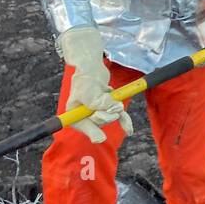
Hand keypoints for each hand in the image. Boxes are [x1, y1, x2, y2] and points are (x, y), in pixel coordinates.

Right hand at [58, 25, 132, 143]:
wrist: (91, 66)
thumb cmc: (86, 79)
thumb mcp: (90, 93)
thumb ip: (99, 105)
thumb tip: (115, 111)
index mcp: (75, 114)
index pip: (84, 126)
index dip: (93, 131)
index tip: (101, 137)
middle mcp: (85, 115)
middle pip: (100, 122)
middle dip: (108, 113)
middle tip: (109, 102)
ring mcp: (97, 111)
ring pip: (111, 118)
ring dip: (117, 113)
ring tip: (117, 103)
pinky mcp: (108, 106)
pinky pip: (118, 116)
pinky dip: (124, 121)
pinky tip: (129, 130)